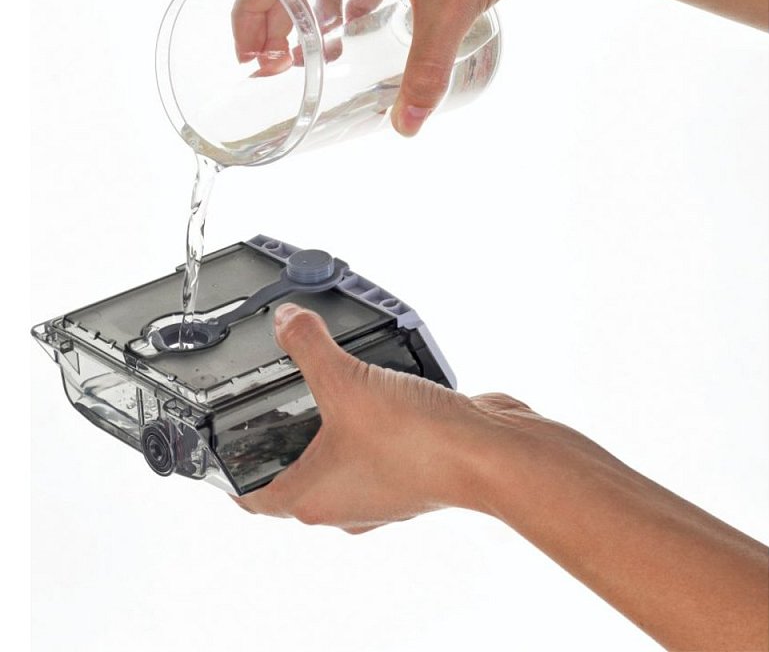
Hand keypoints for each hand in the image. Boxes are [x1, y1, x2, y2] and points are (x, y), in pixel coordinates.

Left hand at [231, 302, 541, 531]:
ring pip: (341, 465)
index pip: (253, 497)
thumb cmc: (415, 440)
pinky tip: (378, 394)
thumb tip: (286, 321)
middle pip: (297, 477)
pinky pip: (377, 453)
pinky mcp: (412, 475)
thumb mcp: (346, 380)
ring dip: (331, 434)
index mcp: (314, 497)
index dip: (231, 474)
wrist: (488, 453)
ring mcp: (380, 492)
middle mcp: (344, 503)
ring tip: (328, 391)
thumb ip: (308, 345)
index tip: (224, 452)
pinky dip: (370, 428)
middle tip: (275, 406)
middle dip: (284, 442)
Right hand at [238, 0, 572, 134]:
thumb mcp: (452, 9)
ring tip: (310, 57)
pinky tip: (355, 28)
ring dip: (309, 12)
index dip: (249, 12)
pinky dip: (343, 0)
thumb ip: (426, 72)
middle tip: (276, 67)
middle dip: (276, 21)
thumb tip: (405, 126)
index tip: (249, 55)